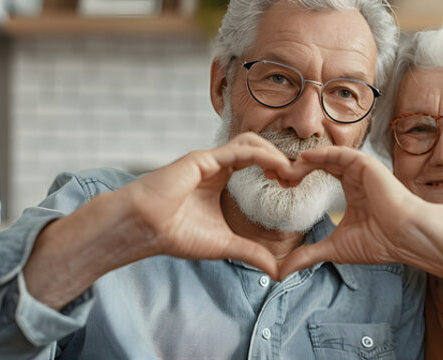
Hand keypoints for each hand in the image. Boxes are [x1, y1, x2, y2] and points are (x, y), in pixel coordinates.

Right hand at [123, 132, 293, 276]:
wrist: (146, 229)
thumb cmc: (176, 234)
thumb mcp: (225, 245)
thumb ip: (251, 253)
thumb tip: (276, 271)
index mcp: (219, 178)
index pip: (254, 162)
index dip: (275, 168)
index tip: (292, 185)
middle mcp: (215, 165)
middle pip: (255, 147)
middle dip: (279, 158)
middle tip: (295, 177)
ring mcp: (209, 160)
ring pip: (249, 142)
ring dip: (273, 153)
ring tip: (288, 171)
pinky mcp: (202, 159)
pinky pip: (238, 149)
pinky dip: (261, 154)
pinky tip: (276, 167)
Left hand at [276, 146, 427, 277]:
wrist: (405, 238)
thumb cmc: (379, 242)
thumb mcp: (335, 249)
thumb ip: (308, 255)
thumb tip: (282, 272)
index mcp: (352, 190)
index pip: (320, 173)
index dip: (298, 177)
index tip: (278, 185)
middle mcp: (356, 176)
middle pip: (320, 162)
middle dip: (296, 167)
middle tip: (275, 175)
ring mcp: (362, 169)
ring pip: (328, 155)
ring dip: (304, 160)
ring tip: (286, 170)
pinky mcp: (367, 165)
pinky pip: (341, 153)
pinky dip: (322, 154)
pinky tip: (304, 160)